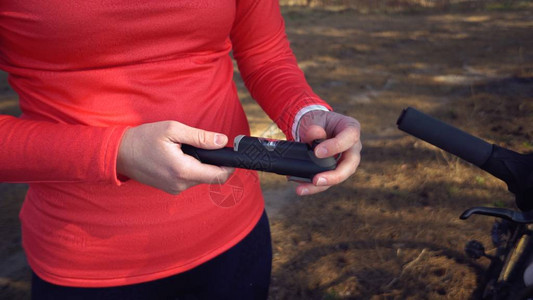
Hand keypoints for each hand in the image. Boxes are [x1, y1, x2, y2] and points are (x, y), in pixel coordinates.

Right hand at [117, 121, 233, 193]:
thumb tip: (222, 141)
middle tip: (202, 145)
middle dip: (212, 162)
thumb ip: (200, 137)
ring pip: (200, 178)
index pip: (218, 176)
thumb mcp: (173, 130)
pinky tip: (178, 157)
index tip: (230, 154)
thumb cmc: (144, 138)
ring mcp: (175, 189)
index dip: (229, 166)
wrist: (119, 153)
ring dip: (200, 164)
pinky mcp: (170, 189)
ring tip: (185, 149)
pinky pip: (189, 180)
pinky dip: (190, 168)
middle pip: (210, 177)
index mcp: (183, 171)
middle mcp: (180, 185)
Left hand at [296, 110, 361, 194]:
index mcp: (351, 129)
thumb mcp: (314, 120)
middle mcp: (353, 147)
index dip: (335, 146)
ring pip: (339, 177)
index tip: (317, 152)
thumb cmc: (318, 122)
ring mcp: (346, 160)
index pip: (349, 138)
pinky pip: (328, 180)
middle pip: (350, 165)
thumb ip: (313, 128)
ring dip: (321, 186)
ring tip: (302, 189)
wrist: (314, 127)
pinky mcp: (336, 170)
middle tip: (316, 180)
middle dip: (334, 175)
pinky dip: (313, 186)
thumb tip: (314, 135)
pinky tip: (301, 187)